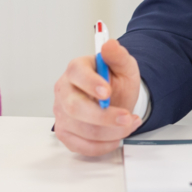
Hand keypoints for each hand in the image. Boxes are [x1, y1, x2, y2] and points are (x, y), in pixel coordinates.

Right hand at [52, 38, 142, 155]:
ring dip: (109, 132)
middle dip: (104, 117)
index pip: (77, 74)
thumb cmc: (115, 81)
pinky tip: (116, 137)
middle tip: (127, 118)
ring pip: (80, 129)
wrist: (115, 99)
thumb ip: (118, 56)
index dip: (90, 84)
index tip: (107, 92)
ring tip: (129, 125)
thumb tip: (109, 45)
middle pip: (75, 108)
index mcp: (76, 69)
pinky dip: (101, 146)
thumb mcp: (124, 66)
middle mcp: (64, 90)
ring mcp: (62, 113)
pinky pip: (80, 145)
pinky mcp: (65, 132)